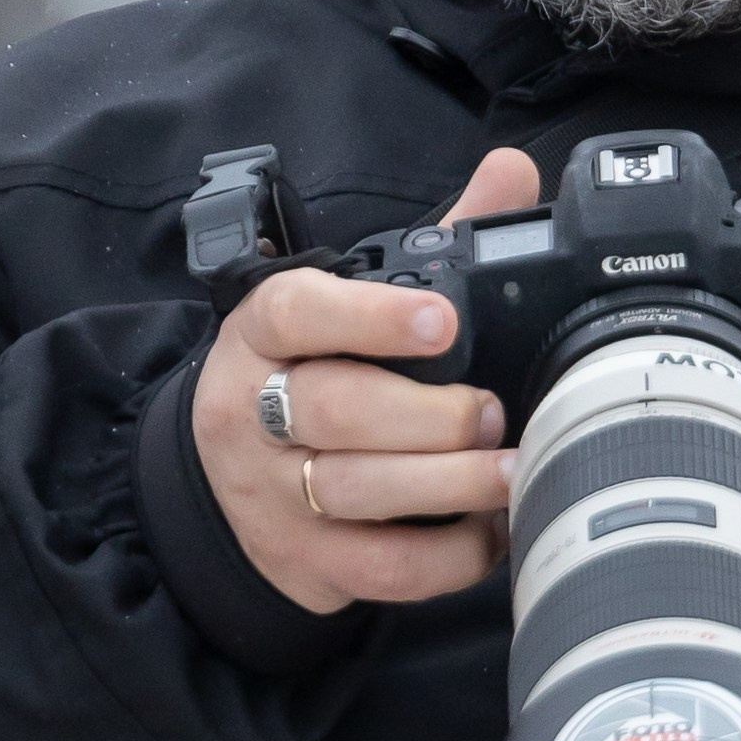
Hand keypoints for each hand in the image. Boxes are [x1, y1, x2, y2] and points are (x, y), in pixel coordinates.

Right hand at [193, 149, 539, 616]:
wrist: (227, 480)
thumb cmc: (311, 372)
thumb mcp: (349, 299)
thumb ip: (434, 238)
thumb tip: (512, 171)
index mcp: (261, 332)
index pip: (298, 311)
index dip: (372, 317)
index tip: (444, 320)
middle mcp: (252, 412)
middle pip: (334, 410)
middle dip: (427, 415)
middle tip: (493, 411)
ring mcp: (273, 495)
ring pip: (357, 491)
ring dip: (448, 485)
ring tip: (512, 471)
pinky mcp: (304, 563)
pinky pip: (379, 568)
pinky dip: (447, 558)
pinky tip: (493, 531)